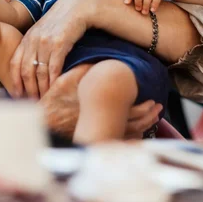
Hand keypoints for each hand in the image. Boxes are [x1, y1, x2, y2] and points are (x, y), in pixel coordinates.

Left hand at [10, 0, 89, 97]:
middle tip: (31, 102)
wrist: (76, 7)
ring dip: (41, 89)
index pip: (15, 63)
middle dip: (27, 89)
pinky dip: (53, 81)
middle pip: (26, 71)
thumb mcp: (42, 31)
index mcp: (27, 38)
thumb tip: (29, 66)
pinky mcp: (60, 44)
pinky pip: (54, 68)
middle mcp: (34, 40)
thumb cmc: (60, 22)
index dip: (14, 81)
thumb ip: (34, 46)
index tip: (16, 95)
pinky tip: (54, 89)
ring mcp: (46, 42)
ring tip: (43, 99)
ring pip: (40, 72)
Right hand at [40, 69, 161, 139]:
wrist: (44, 123)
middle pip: (134, 122)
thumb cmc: (54, 102)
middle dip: (149, 116)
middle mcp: (104, 122)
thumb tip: (99, 61)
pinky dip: (132, 137)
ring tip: (152, 118)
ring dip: (144, 126)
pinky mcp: (96, 139)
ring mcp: (100, 132)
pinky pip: (119, 141)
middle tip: (158, 108)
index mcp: (100, 106)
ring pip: (129, 133)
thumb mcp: (66, 81)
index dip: (144, 105)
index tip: (153, 99)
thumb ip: (83, 71)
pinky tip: (138, 133)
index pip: (130, 108)